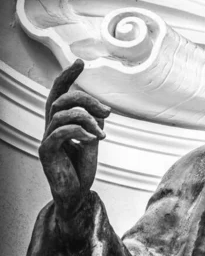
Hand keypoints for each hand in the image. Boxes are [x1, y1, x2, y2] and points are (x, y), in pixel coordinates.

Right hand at [38, 59, 109, 221]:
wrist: (76, 194)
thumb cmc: (82, 167)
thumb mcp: (92, 139)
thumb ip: (93, 122)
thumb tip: (100, 111)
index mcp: (60, 122)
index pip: (59, 93)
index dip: (67, 76)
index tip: (80, 62)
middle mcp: (49, 127)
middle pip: (61, 98)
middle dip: (86, 99)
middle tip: (108, 112)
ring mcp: (46, 139)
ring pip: (62, 114)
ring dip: (88, 119)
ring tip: (102, 134)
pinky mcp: (47, 152)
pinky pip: (61, 132)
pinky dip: (81, 131)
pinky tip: (95, 139)